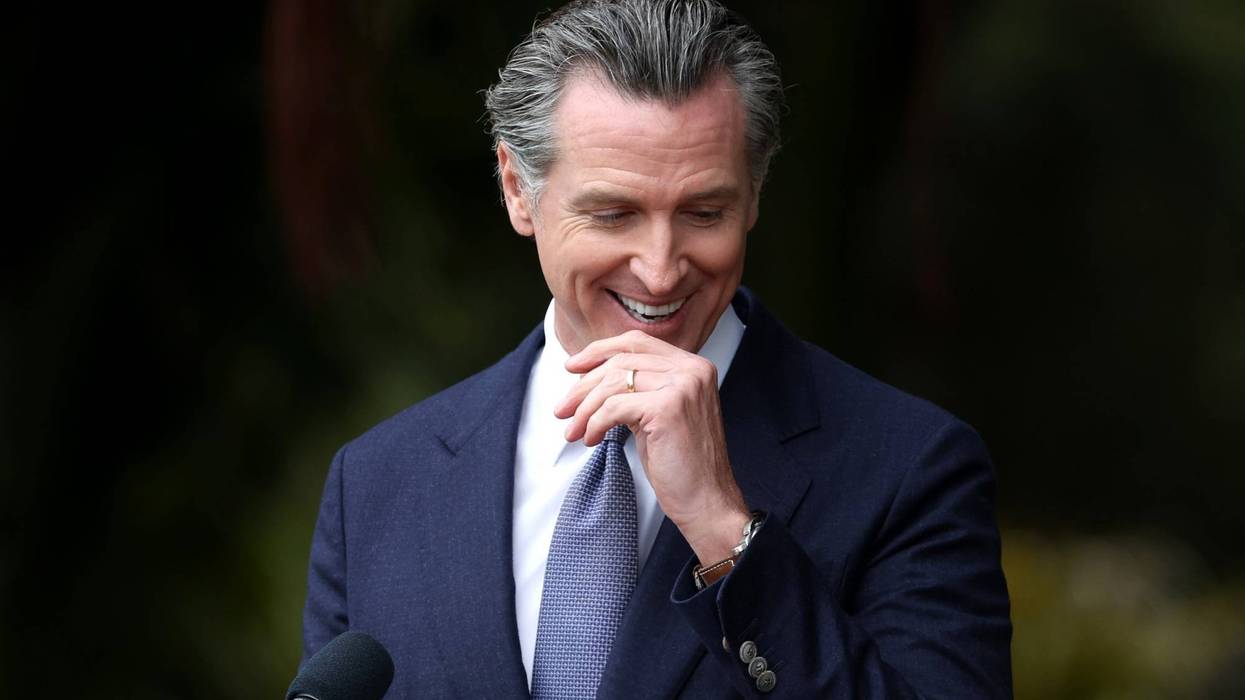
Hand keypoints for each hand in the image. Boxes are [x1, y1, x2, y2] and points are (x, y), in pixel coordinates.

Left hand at [555, 329, 751, 564]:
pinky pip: (614, 407)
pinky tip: (591, 439)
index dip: (599, 351)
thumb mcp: (659, 414)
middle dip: (584, 386)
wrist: (707, 501)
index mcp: (693, 366)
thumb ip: (640, 389)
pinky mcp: (668, 408)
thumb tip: (593, 378)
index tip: (573, 367)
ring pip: (614, 383)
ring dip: (585, 409)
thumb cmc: (682, 464)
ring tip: (573, 430)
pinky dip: (595, 423)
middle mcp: (692, 369)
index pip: (636, 342)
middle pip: (621, 361)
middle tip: (563, 409)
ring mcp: (682, 386)